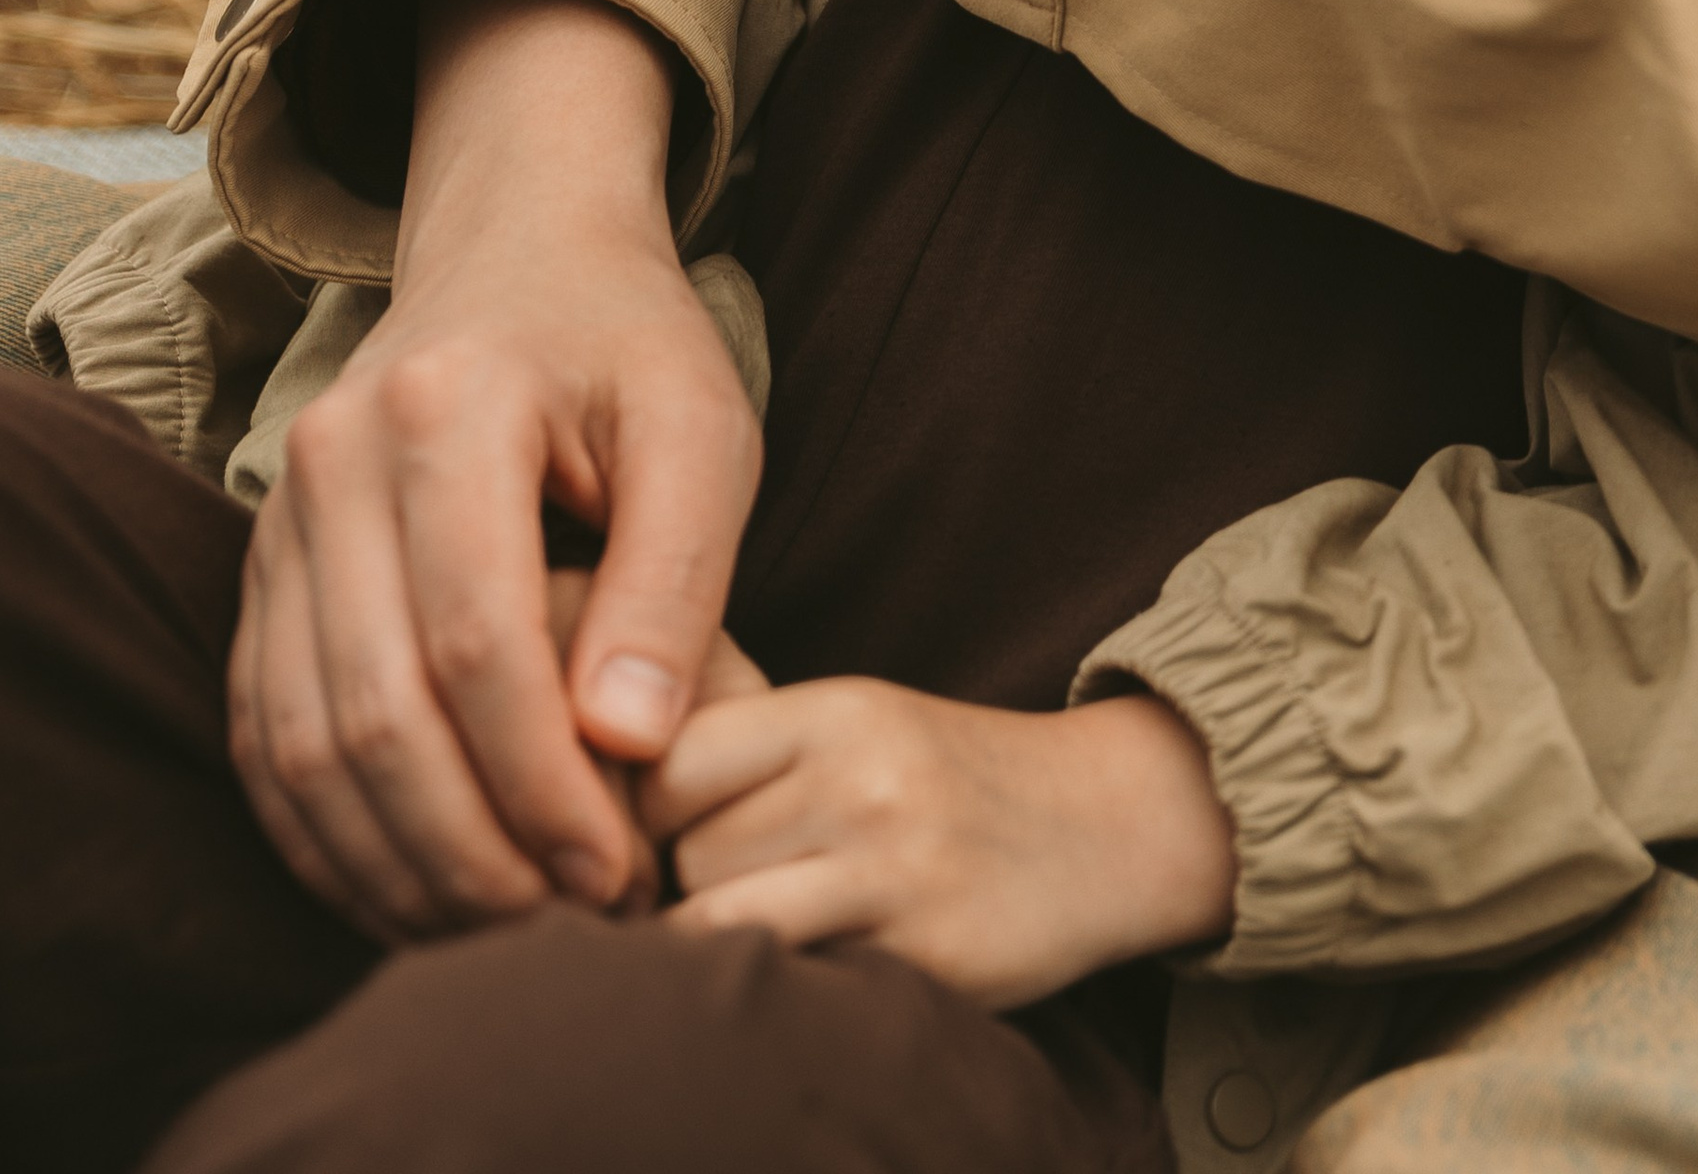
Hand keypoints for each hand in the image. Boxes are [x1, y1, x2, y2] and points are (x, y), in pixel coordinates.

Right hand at [229, 0, 761, 941]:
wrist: (519, 252)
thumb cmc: (629, 347)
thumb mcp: (701, 430)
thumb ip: (676, 577)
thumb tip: (632, 745)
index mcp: (445, 408)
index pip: (476, 647)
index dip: (546, 788)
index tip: (623, 870)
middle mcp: (332, 461)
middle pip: (376, 716)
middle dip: (474, 855)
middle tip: (571, 923)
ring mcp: (277, 518)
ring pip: (303, 750)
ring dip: (399, 869)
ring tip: (505, 928)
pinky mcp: (258, 573)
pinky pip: (264, 739)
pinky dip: (329, 840)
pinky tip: (417, 891)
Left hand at [643, 663, 1238, 1006]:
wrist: (1102, 825)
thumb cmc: (943, 779)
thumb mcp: (855, 724)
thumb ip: (746, 747)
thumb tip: (595, 792)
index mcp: (838, 710)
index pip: (674, 758)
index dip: (650, 807)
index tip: (666, 833)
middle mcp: (863, 779)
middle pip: (688, 852)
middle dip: (685, 881)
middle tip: (722, 888)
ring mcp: (896, 871)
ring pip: (723, 923)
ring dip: (721, 942)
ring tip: (757, 932)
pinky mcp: (925, 955)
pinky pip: (795, 984)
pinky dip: (778, 988)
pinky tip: (803, 975)